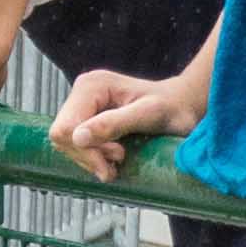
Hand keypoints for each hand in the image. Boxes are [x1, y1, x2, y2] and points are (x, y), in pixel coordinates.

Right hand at [51, 66, 201, 181]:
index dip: (86, 150)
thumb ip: (113, 124)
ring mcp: (83, 105)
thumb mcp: (147, 115)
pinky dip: (93, 157)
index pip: (65, 128)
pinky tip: (113, 158)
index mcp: (92, 86)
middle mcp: (82, 92)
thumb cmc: (172, 108)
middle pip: (62, 137)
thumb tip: (77, 137)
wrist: (182, 106)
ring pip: (67, 143)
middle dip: (89, 156)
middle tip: (120, 160)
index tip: (118, 156)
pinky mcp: (87, 118)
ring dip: (91, 159)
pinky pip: (76, 145)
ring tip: (120, 159)